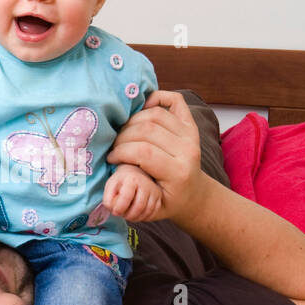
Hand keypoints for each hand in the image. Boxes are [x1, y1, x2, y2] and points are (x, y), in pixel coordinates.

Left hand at [103, 163, 162, 220]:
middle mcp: (146, 183)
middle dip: (128, 215)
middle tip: (122, 215)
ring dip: (136, 218)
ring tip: (129, 215)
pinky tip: (137, 215)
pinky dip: (144, 217)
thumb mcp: (110, 187)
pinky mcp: (159, 197)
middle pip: (139, 206)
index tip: (115, 212)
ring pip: (148, 211)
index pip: (126, 197)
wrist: (135, 174)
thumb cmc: (121, 182)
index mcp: (132, 178)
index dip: (119, 208)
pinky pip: (153, 212)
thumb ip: (108, 199)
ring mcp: (154, 190)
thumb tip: (114, 210)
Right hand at [105, 89, 206, 222]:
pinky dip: (156, 98)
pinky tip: (143, 109)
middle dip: (123, 136)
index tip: (111, 158)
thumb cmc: (167, 201)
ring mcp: (190, 134)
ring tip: (125, 135)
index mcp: (178, 172)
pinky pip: (174, 100)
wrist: (193, 195)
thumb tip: (114, 174)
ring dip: (133, 120)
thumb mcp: (150, 206)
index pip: (144, 152)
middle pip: (147, 130)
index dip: (121, 151)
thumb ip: (133, 189)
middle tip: (116, 147)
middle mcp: (188, 150)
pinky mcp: (190, 124)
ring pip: (155, 114)